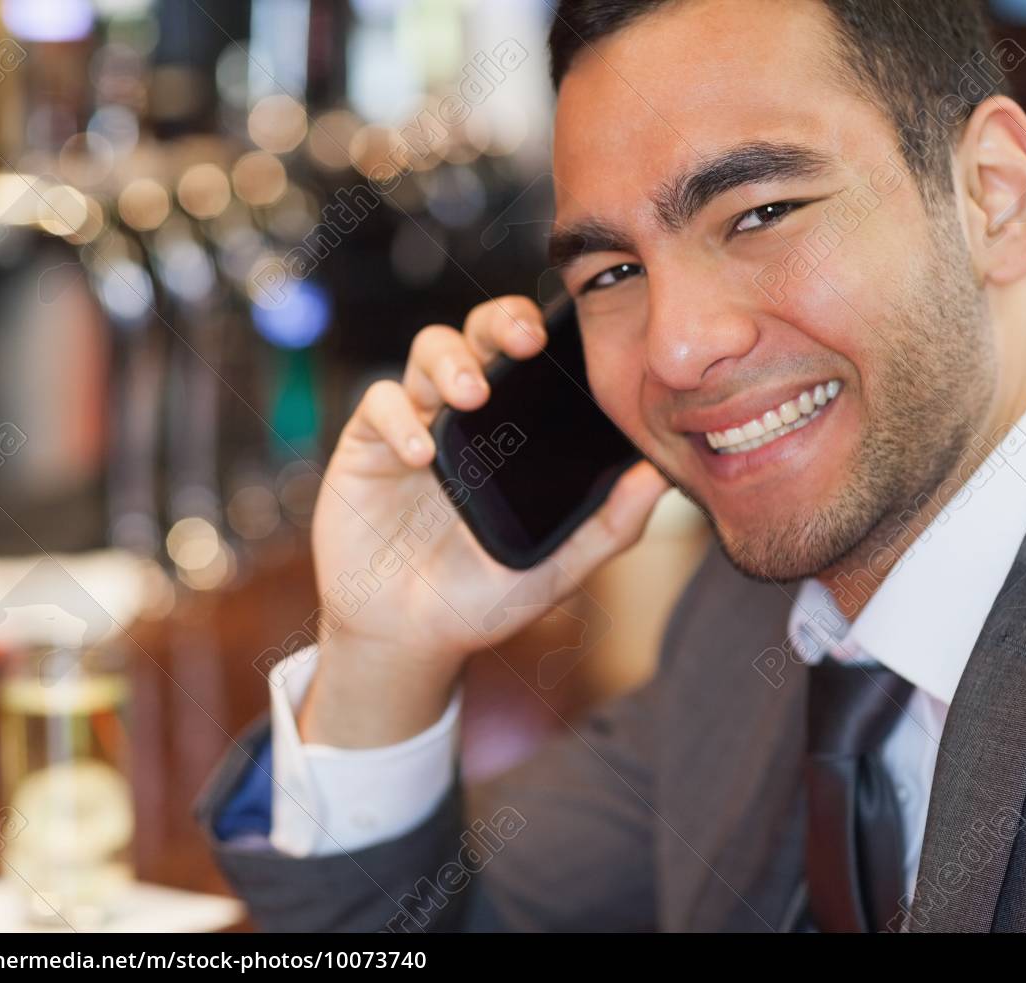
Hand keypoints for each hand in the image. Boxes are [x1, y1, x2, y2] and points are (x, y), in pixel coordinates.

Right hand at [298, 296, 667, 746]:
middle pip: (479, 333)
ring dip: (451, 362)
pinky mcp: (367, 445)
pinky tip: (421, 457)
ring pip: (428, 352)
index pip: (529, 357)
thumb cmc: (481, 599)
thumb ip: (609, 526)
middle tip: (525, 340)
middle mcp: (464, 415)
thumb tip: (658, 476)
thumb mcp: (557, 570)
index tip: (567, 340)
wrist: (408, 639)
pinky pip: (380, 404)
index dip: (546, 330)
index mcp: (512, 430)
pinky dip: (400, 418)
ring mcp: (416, 424)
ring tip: (470, 396)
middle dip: (501, 321)